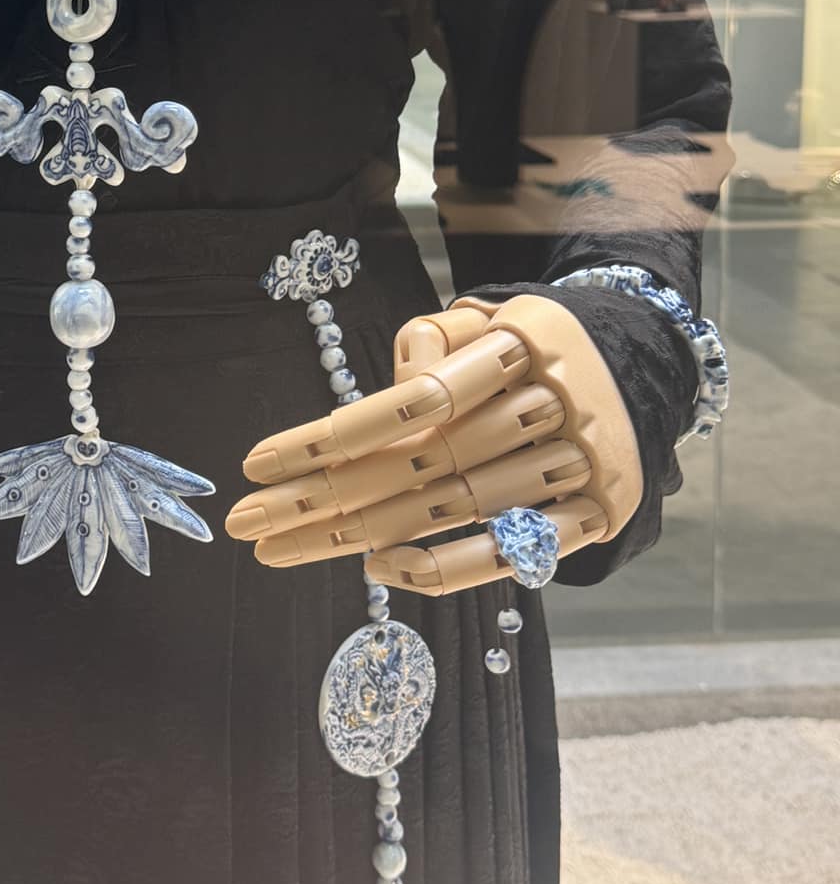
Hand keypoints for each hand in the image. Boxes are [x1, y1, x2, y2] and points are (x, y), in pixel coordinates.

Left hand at [226, 292, 642, 593]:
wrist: (637, 360)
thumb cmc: (524, 343)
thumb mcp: (481, 316)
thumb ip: (430, 342)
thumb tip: (396, 392)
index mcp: (519, 344)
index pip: (416, 400)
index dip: (334, 435)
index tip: (258, 462)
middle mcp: (554, 404)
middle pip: (420, 462)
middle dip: (322, 496)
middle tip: (246, 522)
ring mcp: (580, 462)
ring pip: (453, 508)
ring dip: (361, 534)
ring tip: (284, 549)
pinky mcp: (599, 513)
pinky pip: (514, 552)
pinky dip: (448, 566)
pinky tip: (380, 567)